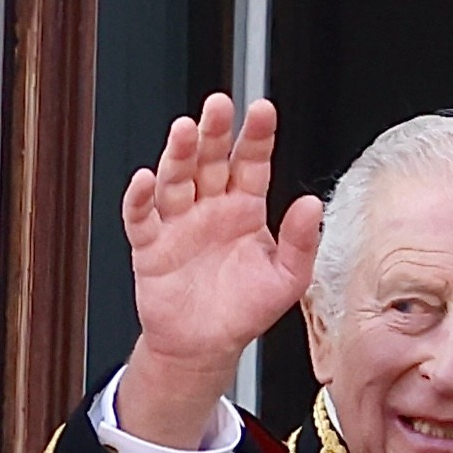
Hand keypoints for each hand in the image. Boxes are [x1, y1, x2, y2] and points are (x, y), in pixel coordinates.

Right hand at [116, 94, 323, 447]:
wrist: (207, 346)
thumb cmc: (246, 310)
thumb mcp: (287, 280)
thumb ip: (302, 243)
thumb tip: (313, 205)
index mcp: (245, 208)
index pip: (252, 162)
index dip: (256, 136)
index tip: (263, 111)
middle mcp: (210, 206)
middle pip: (210, 159)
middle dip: (214, 131)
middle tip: (219, 105)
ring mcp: (178, 221)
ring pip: (176, 178)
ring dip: (178, 153)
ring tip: (184, 131)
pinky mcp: (150, 244)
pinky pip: (142, 216)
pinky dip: (140, 198)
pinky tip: (145, 181)